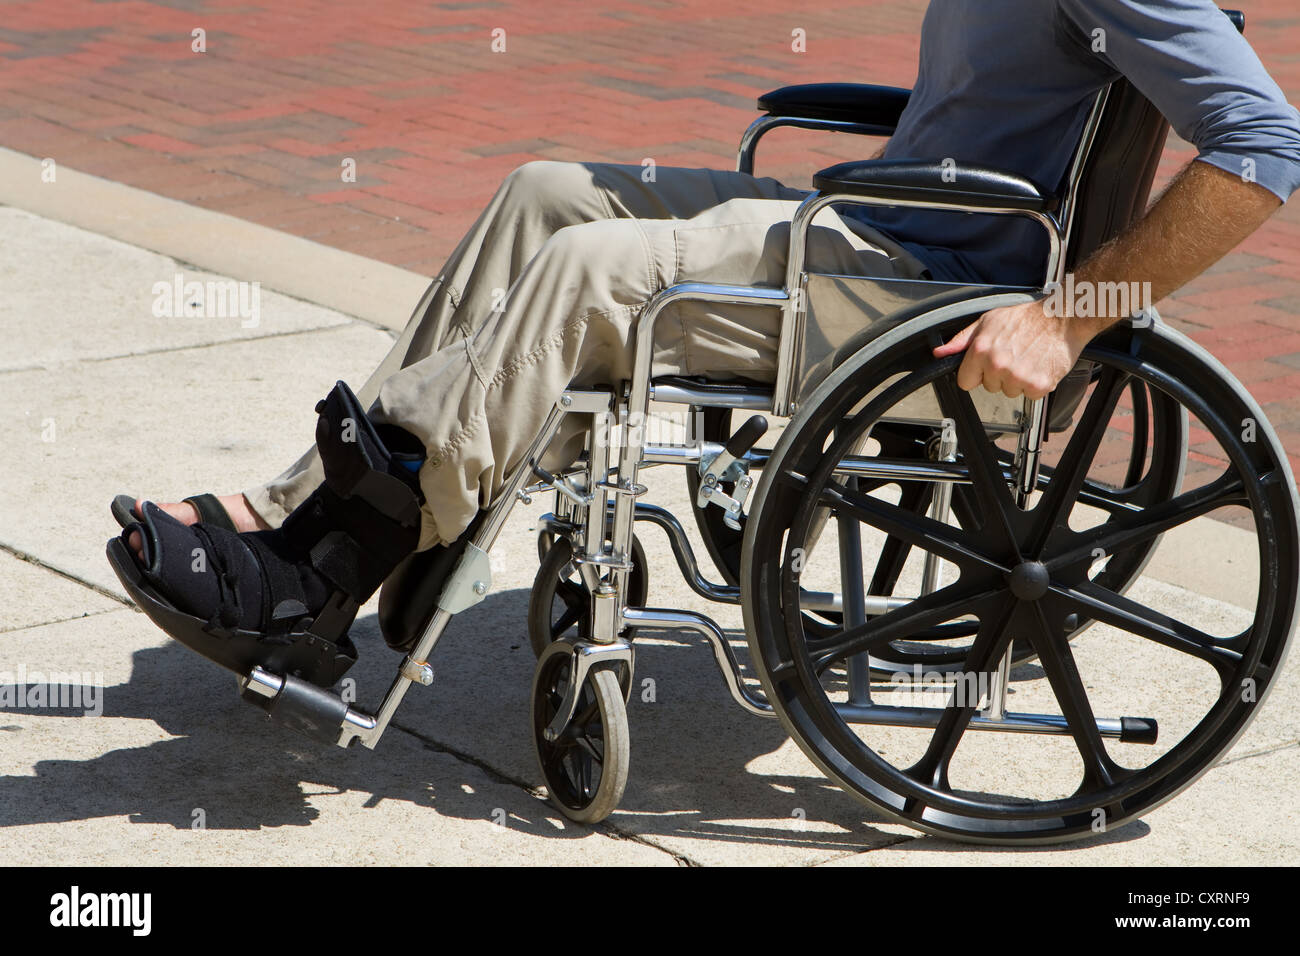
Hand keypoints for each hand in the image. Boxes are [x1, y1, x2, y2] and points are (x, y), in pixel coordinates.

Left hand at [932, 300, 1093, 398]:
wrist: (1062, 318)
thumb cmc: (1026, 318)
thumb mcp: (988, 322)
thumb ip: (962, 340)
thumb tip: (941, 353)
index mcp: (981, 350)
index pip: (965, 382)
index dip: (976, 375)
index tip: (986, 367)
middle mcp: (997, 365)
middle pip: (989, 387)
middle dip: (999, 375)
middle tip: (1014, 356)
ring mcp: (1018, 376)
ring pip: (1009, 392)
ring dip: (1018, 380)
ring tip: (1027, 359)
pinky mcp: (1038, 385)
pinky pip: (1030, 395)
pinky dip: (1036, 384)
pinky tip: (1038, 366)